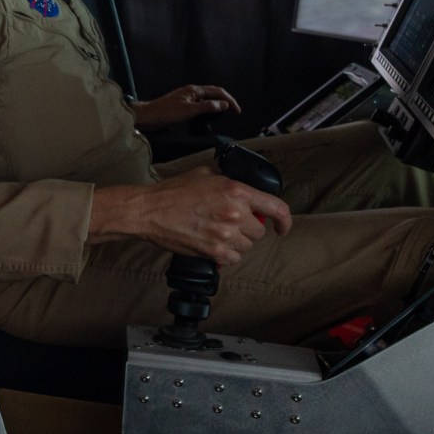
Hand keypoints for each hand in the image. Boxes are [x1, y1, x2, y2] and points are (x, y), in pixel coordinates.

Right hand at [91, 169, 291, 265]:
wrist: (149, 211)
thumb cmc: (172, 192)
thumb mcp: (206, 175)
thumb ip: (229, 181)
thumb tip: (243, 191)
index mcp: (236, 191)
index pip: (276, 207)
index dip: (284, 220)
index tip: (282, 226)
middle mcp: (235, 213)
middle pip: (259, 231)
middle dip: (248, 229)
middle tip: (230, 224)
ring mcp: (225, 235)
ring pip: (247, 246)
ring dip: (238, 242)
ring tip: (219, 234)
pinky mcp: (214, 252)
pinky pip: (234, 258)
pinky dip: (228, 255)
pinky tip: (214, 245)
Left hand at [130, 84, 239, 129]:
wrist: (147, 117)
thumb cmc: (165, 113)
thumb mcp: (189, 111)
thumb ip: (207, 107)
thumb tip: (223, 104)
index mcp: (194, 90)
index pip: (218, 91)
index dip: (230, 100)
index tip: (237, 111)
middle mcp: (191, 91)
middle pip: (213, 93)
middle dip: (225, 101)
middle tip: (234, 112)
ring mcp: (186, 97)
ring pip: (207, 99)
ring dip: (217, 105)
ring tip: (224, 114)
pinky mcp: (182, 105)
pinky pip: (199, 105)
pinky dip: (208, 109)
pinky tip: (207, 117)